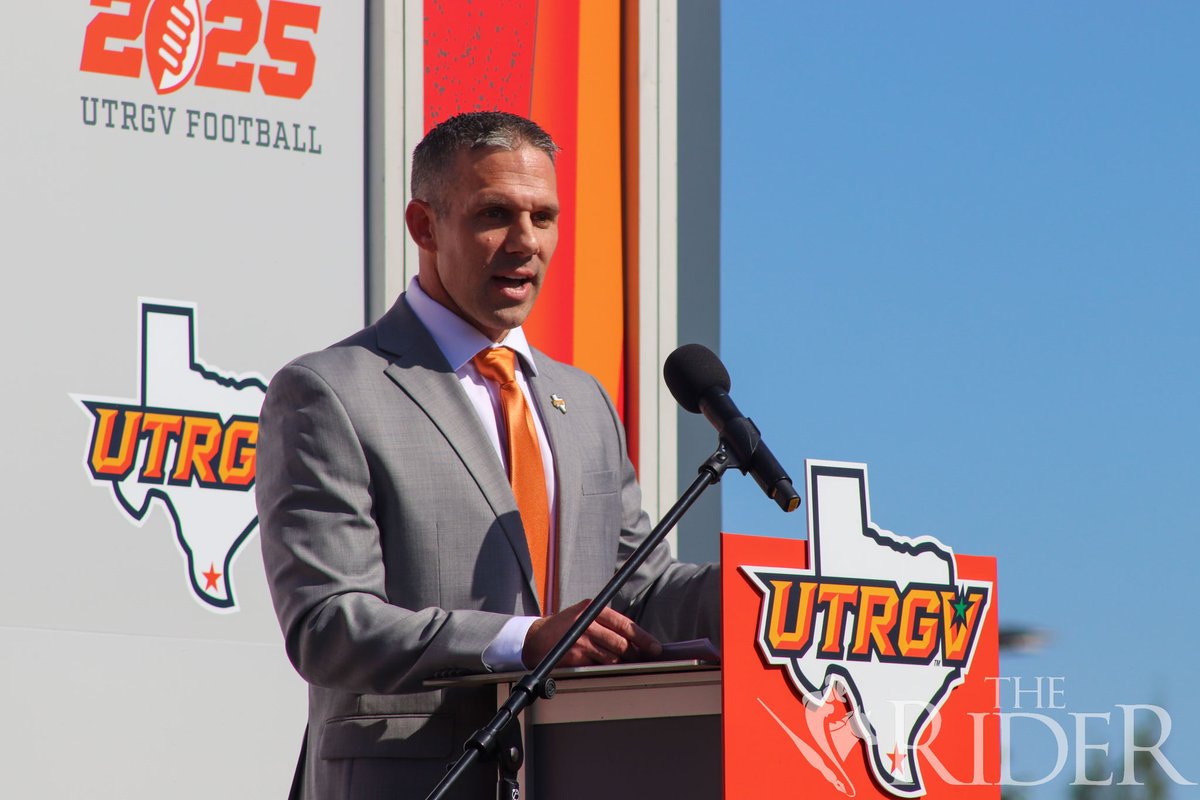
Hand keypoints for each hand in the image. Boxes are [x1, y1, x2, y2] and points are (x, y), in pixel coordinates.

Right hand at [522, 599, 662, 667]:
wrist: (537, 638)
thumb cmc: (566, 626)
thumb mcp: (585, 613)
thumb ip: (607, 621)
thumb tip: (636, 638)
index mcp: (593, 610)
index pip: (624, 624)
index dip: (643, 637)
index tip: (655, 647)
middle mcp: (587, 624)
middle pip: (621, 643)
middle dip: (636, 653)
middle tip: (644, 658)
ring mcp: (580, 642)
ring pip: (612, 657)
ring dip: (622, 663)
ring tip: (627, 663)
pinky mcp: (575, 658)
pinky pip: (598, 666)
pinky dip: (606, 668)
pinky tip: (607, 667)